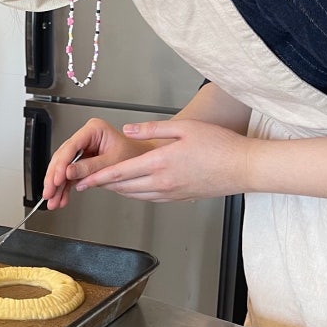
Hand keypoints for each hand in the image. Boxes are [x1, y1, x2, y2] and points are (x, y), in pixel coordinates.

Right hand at [43, 118, 154, 208]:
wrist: (144, 162)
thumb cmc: (135, 156)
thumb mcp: (113, 162)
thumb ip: (90, 167)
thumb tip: (69, 172)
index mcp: (93, 130)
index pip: (71, 147)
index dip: (61, 165)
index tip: (56, 179)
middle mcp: (85, 138)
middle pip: (62, 158)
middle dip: (54, 178)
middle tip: (49, 193)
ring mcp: (82, 150)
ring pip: (62, 168)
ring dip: (57, 186)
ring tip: (54, 201)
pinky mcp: (82, 162)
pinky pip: (69, 175)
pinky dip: (65, 188)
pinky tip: (61, 198)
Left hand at [67, 118, 249, 201]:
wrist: (244, 168)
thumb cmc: (219, 145)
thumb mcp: (184, 128)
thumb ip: (153, 128)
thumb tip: (128, 129)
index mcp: (160, 163)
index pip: (120, 173)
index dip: (97, 177)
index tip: (81, 180)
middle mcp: (162, 182)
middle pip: (123, 187)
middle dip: (102, 185)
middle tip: (86, 182)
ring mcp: (170, 193)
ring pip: (134, 195)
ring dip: (117, 190)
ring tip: (103, 184)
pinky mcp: (178, 198)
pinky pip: (148, 198)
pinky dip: (134, 193)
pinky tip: (131, 187)